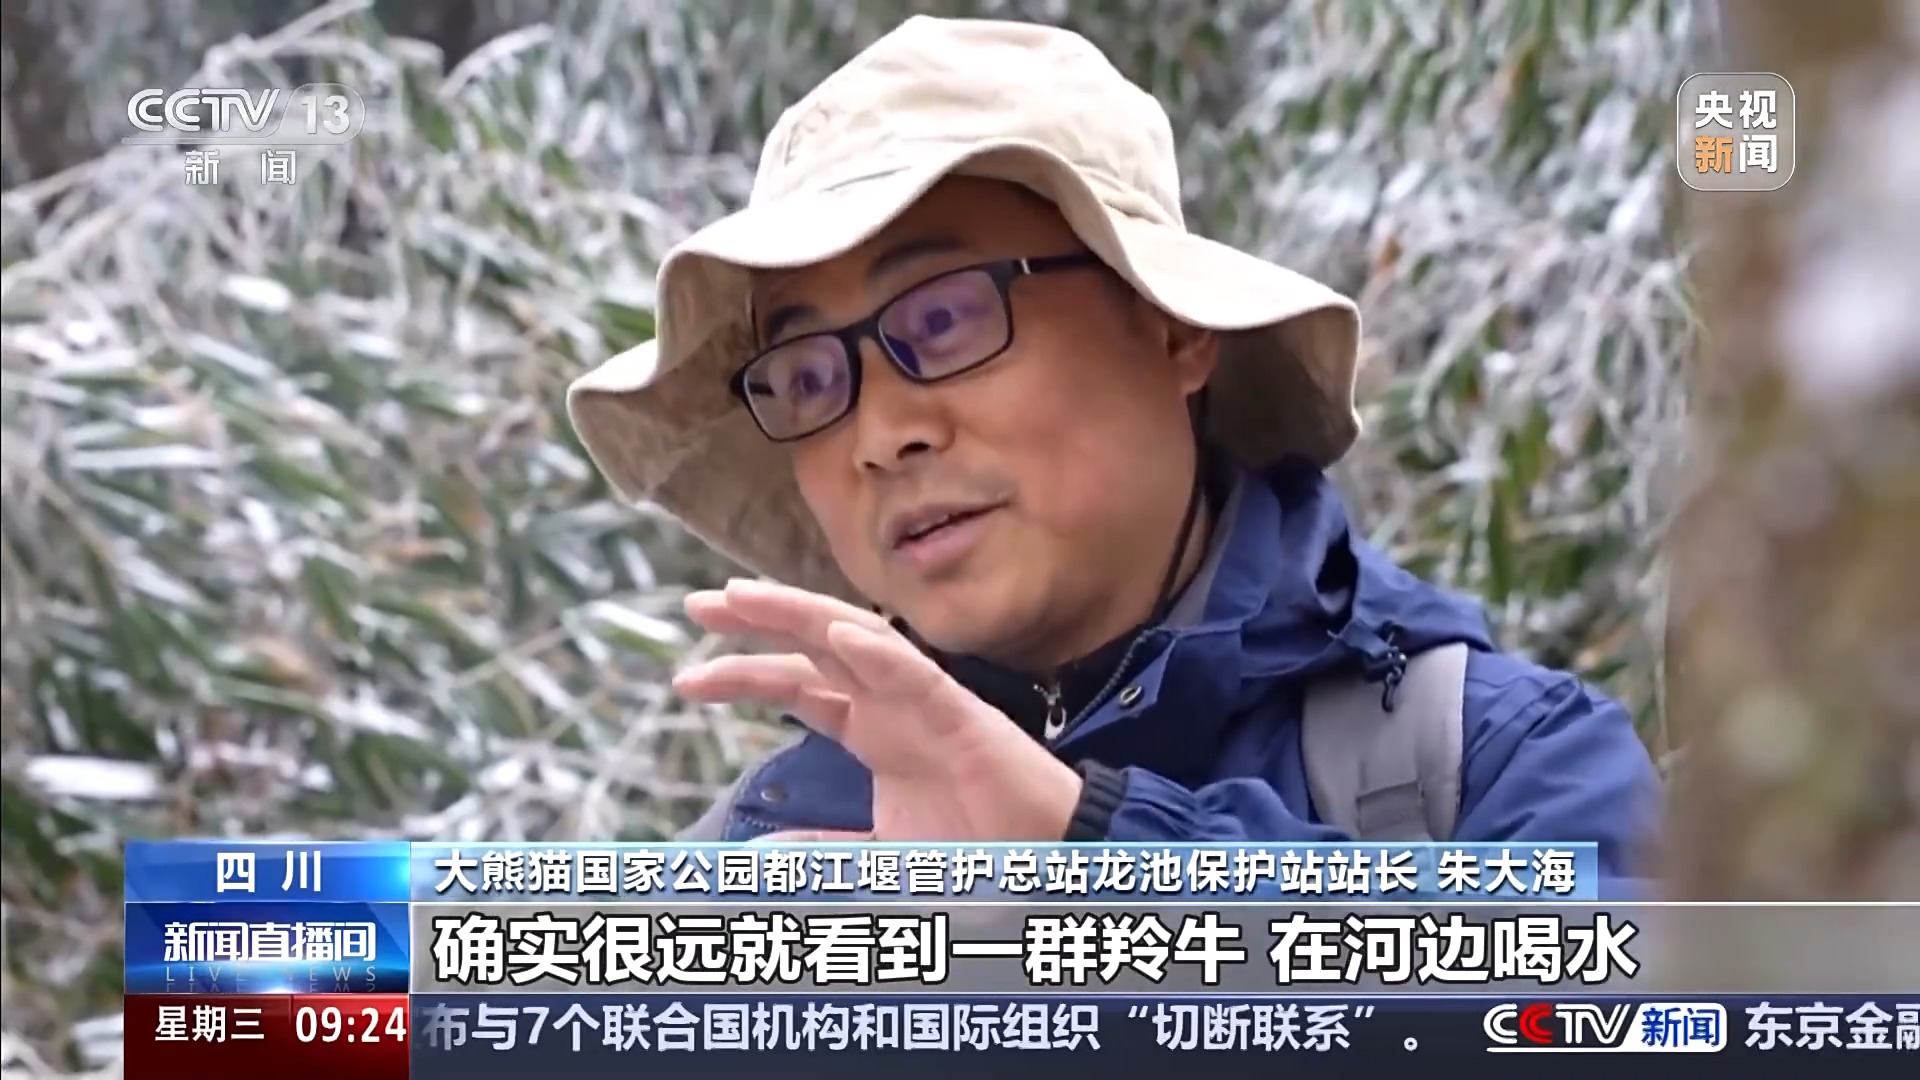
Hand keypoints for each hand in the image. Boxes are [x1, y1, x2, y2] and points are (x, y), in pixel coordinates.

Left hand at [672, 578, 1083, 841]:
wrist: (1047, 865)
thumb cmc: (976, 853)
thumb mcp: (878, 855)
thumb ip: (823, 851)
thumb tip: (761, 854)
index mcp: (872, 731)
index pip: (798, 686)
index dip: (743, 675)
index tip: (686, 678)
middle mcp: (892, 708)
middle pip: (814, 649)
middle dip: (757, 622)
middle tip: (698, 603)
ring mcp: (925, 707)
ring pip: (857, 642)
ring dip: (800, 614)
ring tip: (745, 594)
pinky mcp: (963, 720)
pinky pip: (918, 677)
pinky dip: (880, 653)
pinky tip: (839, 634)